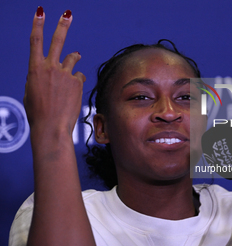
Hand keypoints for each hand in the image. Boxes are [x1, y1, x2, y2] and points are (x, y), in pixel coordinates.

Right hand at [24, 7, 85, 136]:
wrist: (52, 126)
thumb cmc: (39, 112)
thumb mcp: (32, 92)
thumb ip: (41, 77)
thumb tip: (51, 71)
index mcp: (35, 69)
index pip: (35, 41)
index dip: (37, 25)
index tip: (40, 12)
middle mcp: (50, 67)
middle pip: (58, 40)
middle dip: (62, 25)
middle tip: (67, 14)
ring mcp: (65, 74)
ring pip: (73, 58)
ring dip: (74, 57)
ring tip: (76, 57)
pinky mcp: (77, 82)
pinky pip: (79, 76)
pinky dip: (77, 81)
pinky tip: (74, 91)